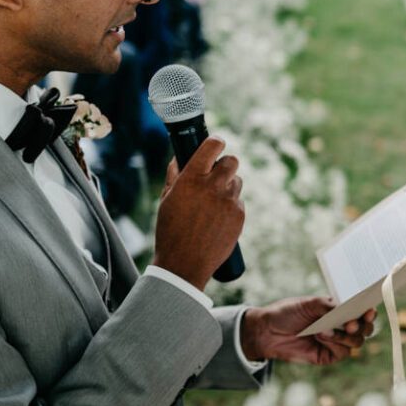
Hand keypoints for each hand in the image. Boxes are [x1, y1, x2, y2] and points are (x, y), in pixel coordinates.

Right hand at [152, 137, 243, 290]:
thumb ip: (174, 176)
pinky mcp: (239, 215)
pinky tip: (217, 219)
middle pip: (232, 161)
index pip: (212, 146)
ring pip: (237, 182)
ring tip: (213, 203)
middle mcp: (213, 186)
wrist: (184, 263)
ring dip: (228, 187)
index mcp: (191, 178)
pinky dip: (230, 206)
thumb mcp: (166, 200)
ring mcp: (228, 201)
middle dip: (225, 165)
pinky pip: (239, 201)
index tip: (216, 144)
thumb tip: (179, 158)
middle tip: (216, 175)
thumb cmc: (170, 231)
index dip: (216, 142)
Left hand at [242, 296, 376, 365]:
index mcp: (341, 310)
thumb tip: (350, 311)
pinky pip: (342, 352)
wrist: (268, 331)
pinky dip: (334, 344)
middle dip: (363, 326)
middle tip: (352, 324)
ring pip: (357, 342)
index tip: (369, 311)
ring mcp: (337, 342)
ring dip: (345, 336)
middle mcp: (342, 326)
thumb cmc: (288, 312)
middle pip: (366, 329)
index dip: (370, 312)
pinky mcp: (329, 356)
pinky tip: (321, 337)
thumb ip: (331, 306)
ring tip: (325, 330)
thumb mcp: (311, 303)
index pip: (364, 311)